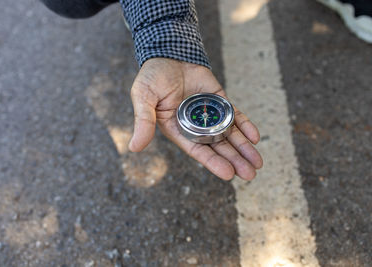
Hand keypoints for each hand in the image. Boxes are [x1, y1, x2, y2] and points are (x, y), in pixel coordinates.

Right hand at [128, 58, 262, 179]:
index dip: (212, 162)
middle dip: (234, 160)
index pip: (197, 150)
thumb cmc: (152, 77)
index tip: (228, 174)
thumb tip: (134, 147)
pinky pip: (234, 115)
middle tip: (250, 175)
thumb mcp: (144, 98)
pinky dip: (245, 125)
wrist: (169, 52)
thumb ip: (144, 121)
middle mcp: (195, 126)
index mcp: (177, 130)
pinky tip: (255, 137)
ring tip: (257, 163)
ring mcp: (209, 114)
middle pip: (218, 147)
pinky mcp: (220, 100)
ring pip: (229, 134)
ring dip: (243, 148)